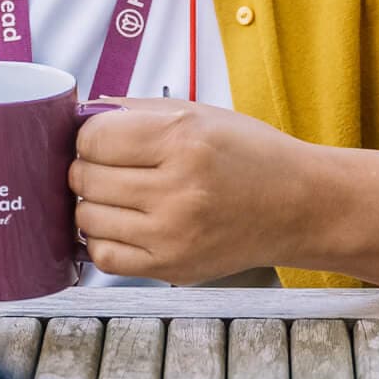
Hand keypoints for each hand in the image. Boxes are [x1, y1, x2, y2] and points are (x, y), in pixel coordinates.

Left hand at [69, 97, 314, 284]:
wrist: (300, 206)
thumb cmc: (249, 154)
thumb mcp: (197, 112)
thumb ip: (133, 111)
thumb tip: (78, 115)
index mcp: (182, 139)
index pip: (93, 139)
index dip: (87, 137)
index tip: (99, 139)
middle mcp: (177, 189)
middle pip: (86, 178)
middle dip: (86, 168)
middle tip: (106, 166)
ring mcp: (174, 234)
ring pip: (88, 218)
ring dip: (91, 204)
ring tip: (115, 194)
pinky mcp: (174, 267)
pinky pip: (105, 257)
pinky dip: (101, 238)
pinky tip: (120, 223)